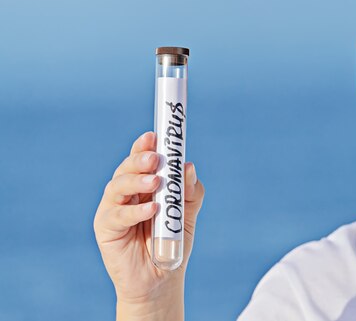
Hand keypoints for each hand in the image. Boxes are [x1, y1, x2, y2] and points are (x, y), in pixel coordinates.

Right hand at [93, 131, 204, 304]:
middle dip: (140, 159)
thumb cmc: (172, 241)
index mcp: (143, 184)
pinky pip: (117, 215)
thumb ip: (190, 191)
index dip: (145, 145)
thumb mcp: (187, 213)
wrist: (162, 279)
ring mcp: (112, 209)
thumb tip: (189, 166)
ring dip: (137, 180)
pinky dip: (135, 210)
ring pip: (118, 186)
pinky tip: (152, 208)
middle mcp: (125, 193)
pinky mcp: (105, 228)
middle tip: (156, 158)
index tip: (156, 135)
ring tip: (156, 180)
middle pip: (126, 168)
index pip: (141, 159)